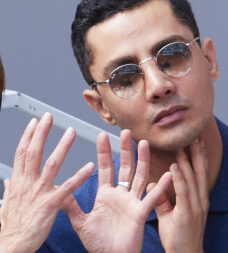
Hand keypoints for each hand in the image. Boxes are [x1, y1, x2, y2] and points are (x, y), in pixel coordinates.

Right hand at [0, 113, 93, 252]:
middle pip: (33, 152)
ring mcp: (39, 192)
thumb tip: (8, 179)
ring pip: (52, 164)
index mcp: (18, 182)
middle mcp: (27, 183)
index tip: (35, 123)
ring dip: (62, 146)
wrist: (11, 247)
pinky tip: (90, 166)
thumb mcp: (7, 204)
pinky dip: (79, 176)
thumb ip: (10, 189)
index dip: (28, 136)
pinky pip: (67, 187)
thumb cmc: (11, 226)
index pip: (22, 153)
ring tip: (71, 132)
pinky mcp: (50, 204)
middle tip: (49, 117)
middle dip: (42, 133)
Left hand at [62, 129, 172, 252]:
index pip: (105, 168)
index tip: (102, 135)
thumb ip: (72, 206)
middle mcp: (121, 194)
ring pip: (139, 176)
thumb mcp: (81, 222)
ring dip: (142, 160)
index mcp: (106, 194)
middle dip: (124, 149)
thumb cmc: (98, 243)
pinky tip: (168, 174)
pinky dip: (160, 187)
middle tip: (125, 131)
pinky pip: (152, 198)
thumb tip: (60, 190)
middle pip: (124, 166)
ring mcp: (132, 202)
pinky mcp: (141, 213)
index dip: (104, 152)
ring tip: (143, 143)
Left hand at [147, 139, 208, 252]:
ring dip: (188, 160)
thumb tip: (153, 185)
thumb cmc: (179, 236)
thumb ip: (163, 199)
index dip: (198, 157)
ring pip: (192, 178)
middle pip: (199, 171)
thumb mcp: (171, 215)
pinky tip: (175, 166)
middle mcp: (199, 199)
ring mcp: (195, 206)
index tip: (196, 142)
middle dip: (198, 153)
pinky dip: (179, 178)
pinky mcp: (187, 214)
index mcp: (197, 198)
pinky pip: (183, 192)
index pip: (199, 173)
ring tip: (185, 144)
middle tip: (195, 135)